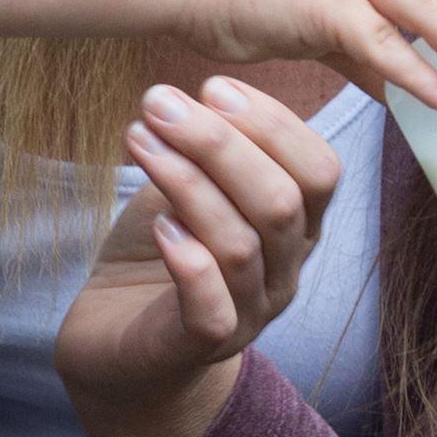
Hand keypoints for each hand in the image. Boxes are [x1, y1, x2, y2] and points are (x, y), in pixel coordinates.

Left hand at [58, 80, 343, 436]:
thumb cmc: (159, 259)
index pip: (319, 170)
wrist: (116, 349)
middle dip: (220, 142)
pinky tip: (158, 225)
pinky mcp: (199, 347)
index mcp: (296, 227)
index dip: (273, 124)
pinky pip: (212, 307)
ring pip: (241, 244)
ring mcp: (248, 314)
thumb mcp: (193, 191)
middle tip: (159, 102)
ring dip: (187, 182)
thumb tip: (209, 90)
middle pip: (281, 201)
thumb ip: (213, 151)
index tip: (213, 86)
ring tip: (137, 138)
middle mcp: (284, 271)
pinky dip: (188, 262)